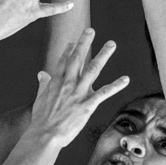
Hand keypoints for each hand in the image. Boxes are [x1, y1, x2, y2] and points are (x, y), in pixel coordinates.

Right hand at [29, 28, 128, 146]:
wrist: (45, 134)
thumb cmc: (41, 119)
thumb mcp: (39, 99)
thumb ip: (43, 84)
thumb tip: (41, 73)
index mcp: (55, 82)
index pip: (63, 61)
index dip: (69, 50)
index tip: (73, 41)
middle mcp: (68, 83)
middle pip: (78, 58)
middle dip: (84, 43)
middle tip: (90, 30)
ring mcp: (78, 93)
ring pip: (93, 69)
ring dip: (103, 55)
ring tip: (111, 44)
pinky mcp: (88, 105)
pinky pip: (105, 92)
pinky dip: (116, 85)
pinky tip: (126, 79)